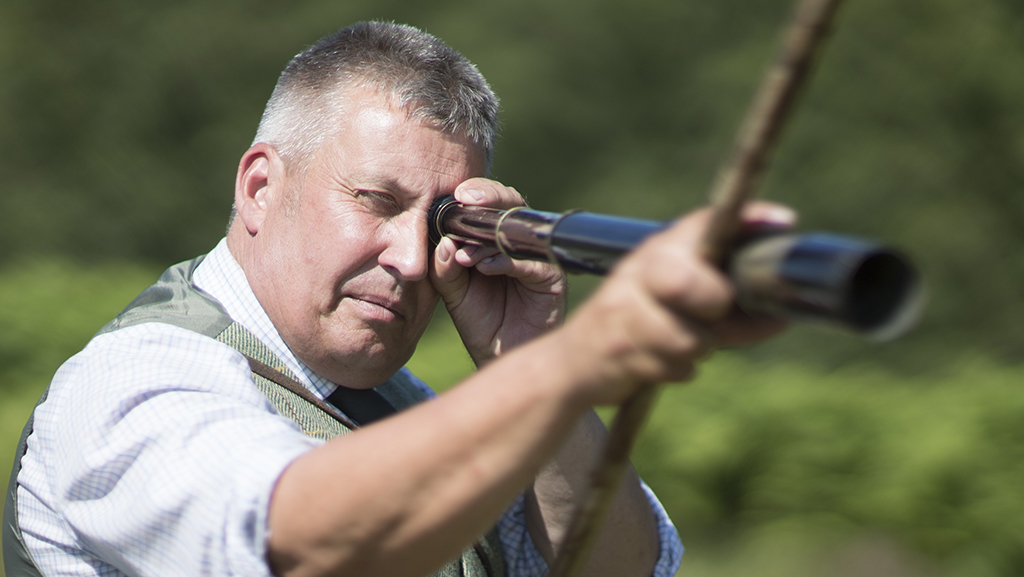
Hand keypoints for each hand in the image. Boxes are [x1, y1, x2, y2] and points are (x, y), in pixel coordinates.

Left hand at [430, 178, 568, 365]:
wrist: (501, 356)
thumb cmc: (481, 322)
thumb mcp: (454, 292)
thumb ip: (444, 268)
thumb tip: (444, 242)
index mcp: (496, 238)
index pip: (490, 205)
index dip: (476, 194)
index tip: (456, 195)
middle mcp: (521, 242)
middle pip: (511, 205)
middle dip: (488, 199)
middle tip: (465, 202)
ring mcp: (539, 257)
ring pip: (519, 231)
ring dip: (489, 239)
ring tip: (465, 256)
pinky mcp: (552, 277)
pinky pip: (531, 262)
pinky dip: (506, 262)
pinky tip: (485, 268)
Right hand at [558, 202, 795, 404]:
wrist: (573, 362)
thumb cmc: (642, 327)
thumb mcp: (682, 306)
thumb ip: (733, 310)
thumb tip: (785, 317)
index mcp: (659, 251)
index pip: (704, 225)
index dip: (745, 221)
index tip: (784, 220)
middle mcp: (638, 272)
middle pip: (689, 282)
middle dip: (714, 303)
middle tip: (712, 312)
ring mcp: (624, 311)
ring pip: (691, 337)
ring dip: (697, 349)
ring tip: (676, 343)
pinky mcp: (618, 349)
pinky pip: (676, 366)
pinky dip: (678, 370)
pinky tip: (656, 361)